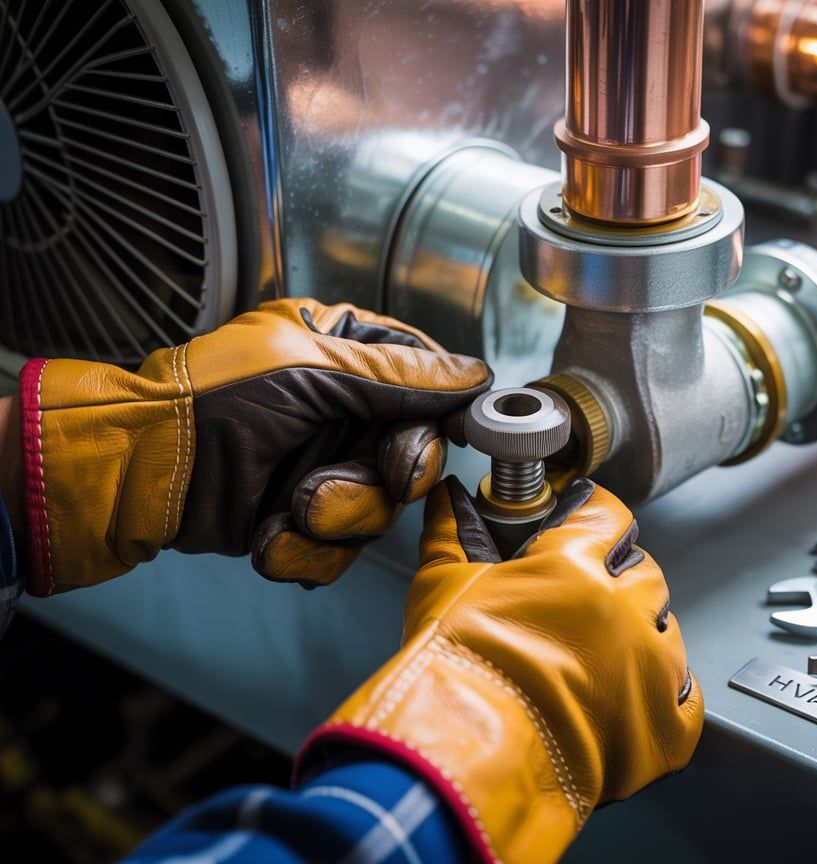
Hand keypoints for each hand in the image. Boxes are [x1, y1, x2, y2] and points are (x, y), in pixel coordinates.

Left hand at [16, 299, 490, 594]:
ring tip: (295, 506)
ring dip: (341, 515)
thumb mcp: (308, 368)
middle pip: (415, 453)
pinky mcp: (302, 522)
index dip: (441, 409)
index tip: (452, 427)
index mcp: (344, 354)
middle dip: (388, 474)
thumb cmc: (211, 398)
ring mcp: (324, 468)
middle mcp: (343, 412)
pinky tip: (269, 533)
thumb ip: (397, 376)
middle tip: (380, 472)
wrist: (143, 470)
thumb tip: (476, 374)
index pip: (425, 379)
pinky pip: (339, 551)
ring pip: (380, 510)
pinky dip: (305, 549)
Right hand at [298, 477, 702, 863]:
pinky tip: (633, 696)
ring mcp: (652, 669)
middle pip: (645, 573)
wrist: (468, 755)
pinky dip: (665, 695)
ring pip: (668, 631)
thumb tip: (448, 500)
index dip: (592, 516)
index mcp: (577, 567)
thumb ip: (454, 534)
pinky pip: (686, 698)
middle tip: (582, 597)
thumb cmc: (454, 673)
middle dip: (619, 578)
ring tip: (599, 655)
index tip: (583, 521)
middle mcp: (626, 611)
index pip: (607, 516)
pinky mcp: (663, 727)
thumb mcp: (443, 587)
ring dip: (642, 635)